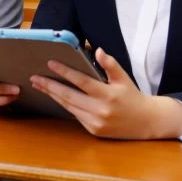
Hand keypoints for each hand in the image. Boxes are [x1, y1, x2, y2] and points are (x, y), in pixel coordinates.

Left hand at [30, 48, 181, 138]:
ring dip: (52, 95)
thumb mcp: (124, 78)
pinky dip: (63, 105)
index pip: (81, 81)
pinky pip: (74, 115)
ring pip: (68, 106)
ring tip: (39, 85)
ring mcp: (96, 122)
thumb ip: (110, 64)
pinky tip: (54, 96)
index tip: (50, 63)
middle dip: (49, 86)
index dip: (64, 72)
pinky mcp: (93, 131)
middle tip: (34, 77)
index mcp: (108, 95)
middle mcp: (101, 110)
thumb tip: (97, 50)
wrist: (146, 122)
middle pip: (69, 96)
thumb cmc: (132, 96)